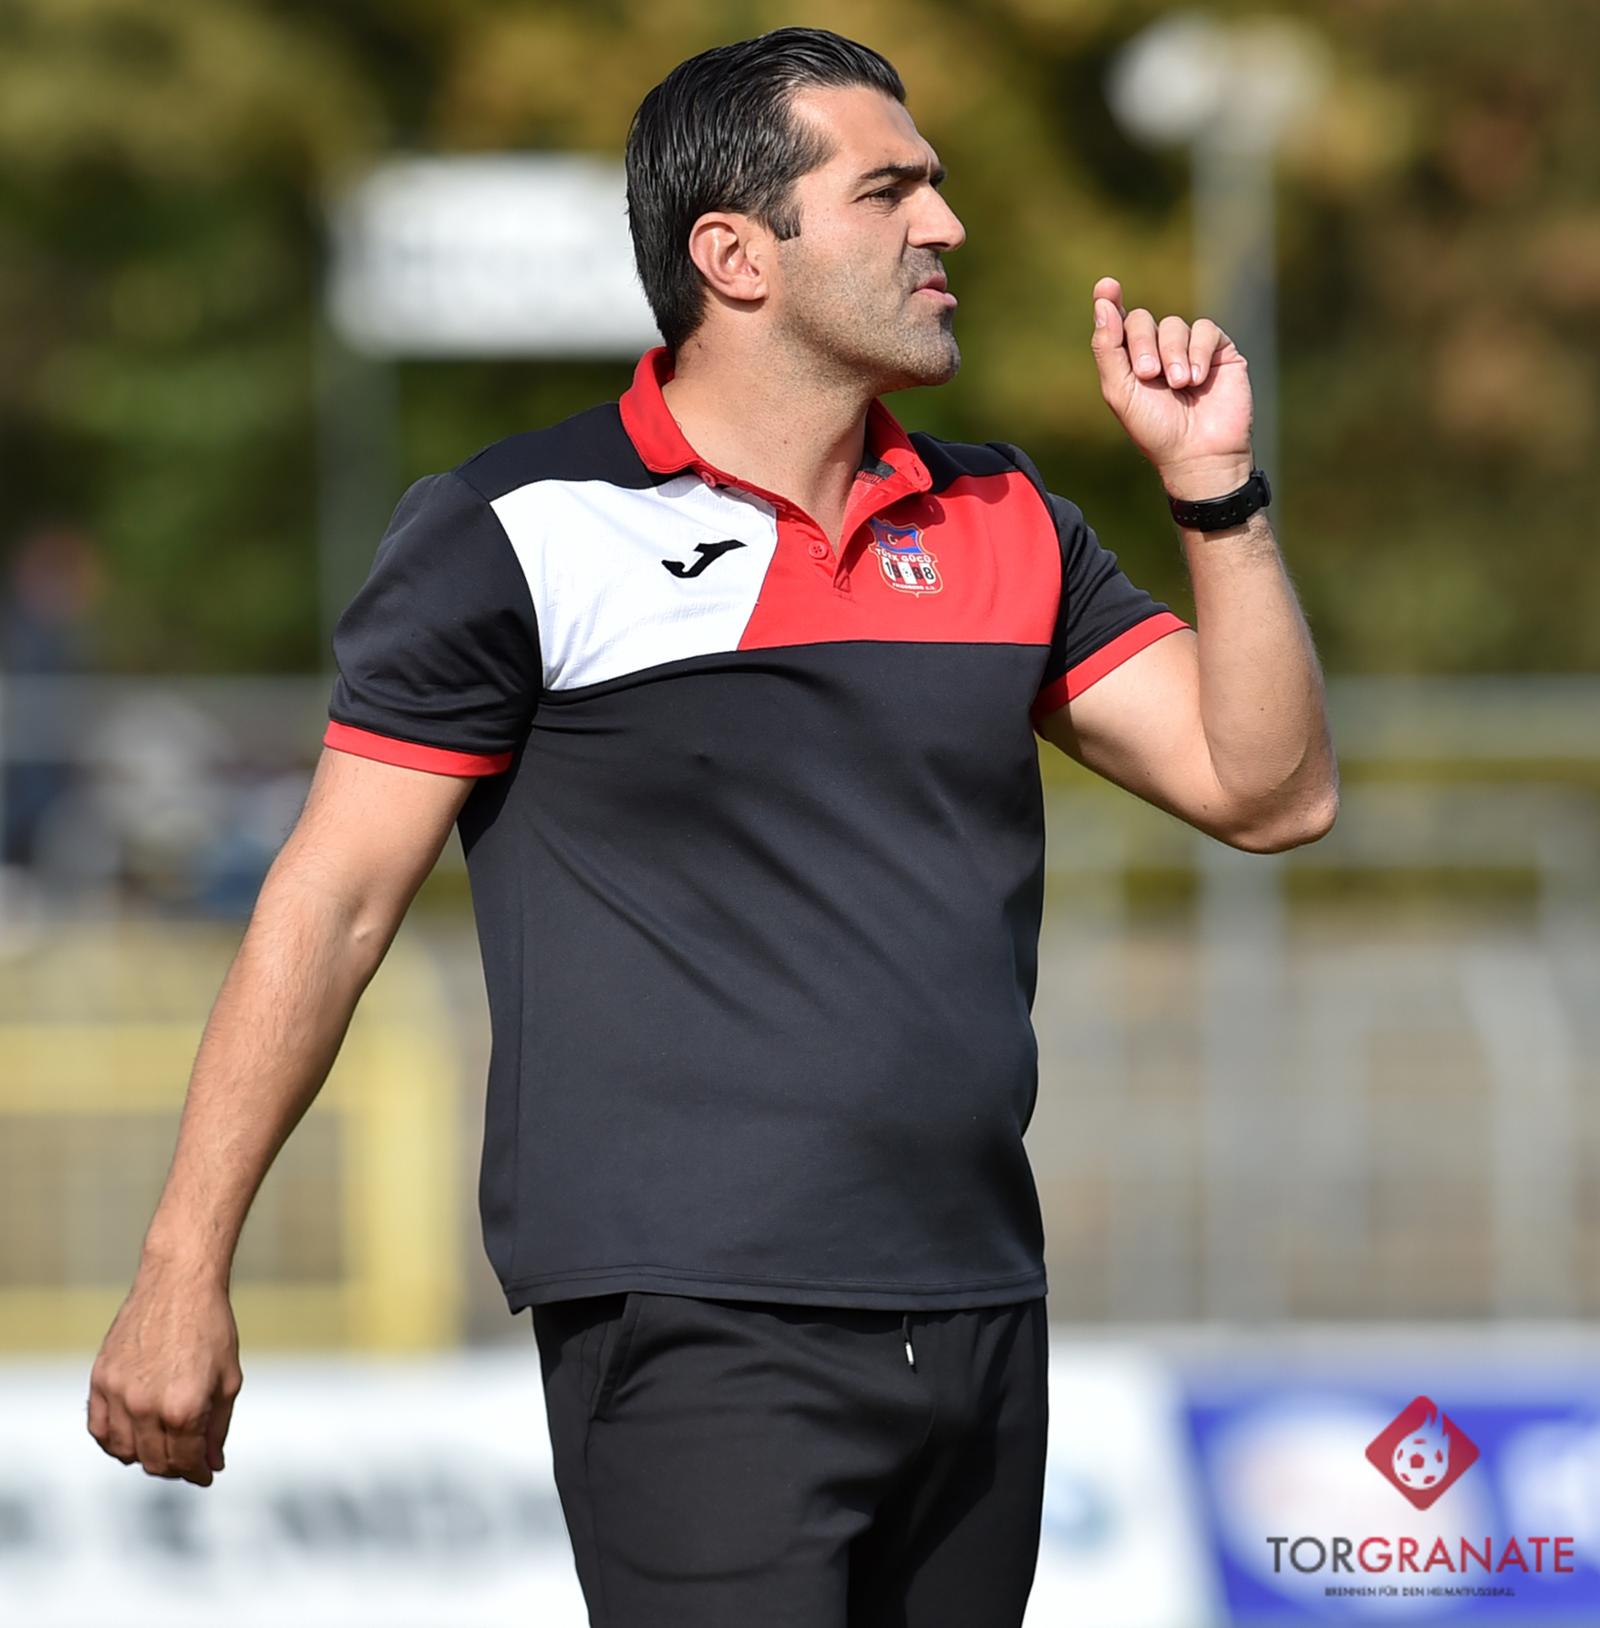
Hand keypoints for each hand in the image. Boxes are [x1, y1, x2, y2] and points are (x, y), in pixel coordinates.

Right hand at [87, 1256, 241, 1486]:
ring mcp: (118, 1394)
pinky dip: (114, 1443)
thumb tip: (213, 1464)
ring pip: (125, 1452)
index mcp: (184, 1408)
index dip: (199, 1472)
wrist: (179, 1283)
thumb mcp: (229, 1378)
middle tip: (189, 1462)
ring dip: (145, 1458)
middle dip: (176, 1468)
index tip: (206, 1474)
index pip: (186, 1461)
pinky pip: (99, 1430)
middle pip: (155, 1462)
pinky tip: (132, 1438)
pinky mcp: (100, 1380)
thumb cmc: (212, 1326)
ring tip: (164, 1448)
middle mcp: (146, 1407)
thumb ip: (218, 1427)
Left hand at [1089, 275, 1254, 498]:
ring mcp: (1188, 348)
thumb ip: (1108, 348)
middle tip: (1150, 375)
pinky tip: (1198, 379)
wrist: (1198, 452)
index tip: (1106, 286)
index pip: (1117, 322)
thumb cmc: (1155, 428)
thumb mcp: (1120, 391)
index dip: (1110, 301)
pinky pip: (1205, 330)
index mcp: (1129, 361)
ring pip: (1174, 324)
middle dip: (1143, 345)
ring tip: (1180, 385)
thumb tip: (1102, 302)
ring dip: (1173, 355)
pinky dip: (1199, 353)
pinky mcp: (1219, 350)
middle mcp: (1157, 350)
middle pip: (1141, 320)